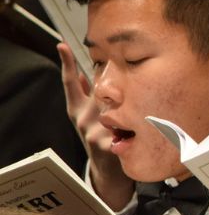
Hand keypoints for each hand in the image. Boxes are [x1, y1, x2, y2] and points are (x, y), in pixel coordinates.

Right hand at [58, 43, 132, 209]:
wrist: (107, 169)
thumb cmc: (101, 136)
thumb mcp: (87, 116)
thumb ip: (84, 95)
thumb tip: (81, 73)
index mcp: (76, 109)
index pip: (70, 82)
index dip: (66, 63)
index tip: (62, 45)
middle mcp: (82, 117)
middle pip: (101, 88)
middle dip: (116, 84)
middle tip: (129, 84)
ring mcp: (93, 130)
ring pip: (116, 105)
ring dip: (130, 105)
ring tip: (140, 111)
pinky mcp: (107, 143)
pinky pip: (127, 125)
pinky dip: (136, 125)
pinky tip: (140, 129)